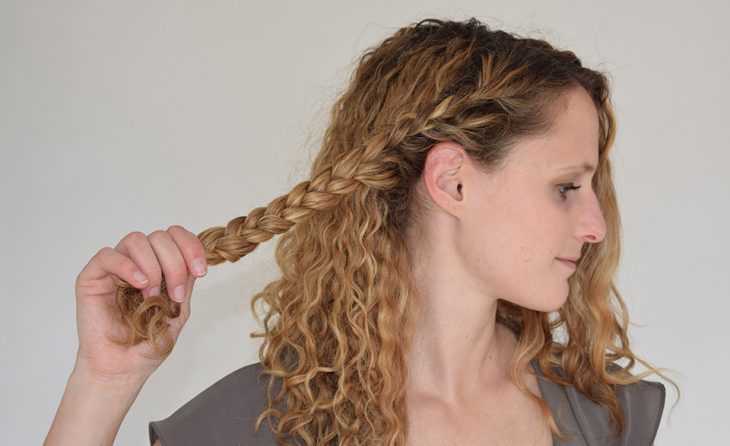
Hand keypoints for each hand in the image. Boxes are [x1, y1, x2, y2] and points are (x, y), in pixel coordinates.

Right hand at [73, 225, 206, 380]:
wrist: (122, 369)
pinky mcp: (92, 277)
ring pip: (136, 240)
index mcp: (159, 266)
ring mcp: (115, 268)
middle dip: (175, 264)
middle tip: (174, 295)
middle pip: (160, 237)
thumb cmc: (147, 344)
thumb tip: (192, 261)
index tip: (200, 271)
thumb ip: (185, 285)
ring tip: (151, 295)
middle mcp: (138, 263)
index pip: (176, 237)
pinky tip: (139, 284)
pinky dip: (127, 266)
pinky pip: (107, 255)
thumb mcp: (177, 313)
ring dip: (152, 267)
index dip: (191, 247)